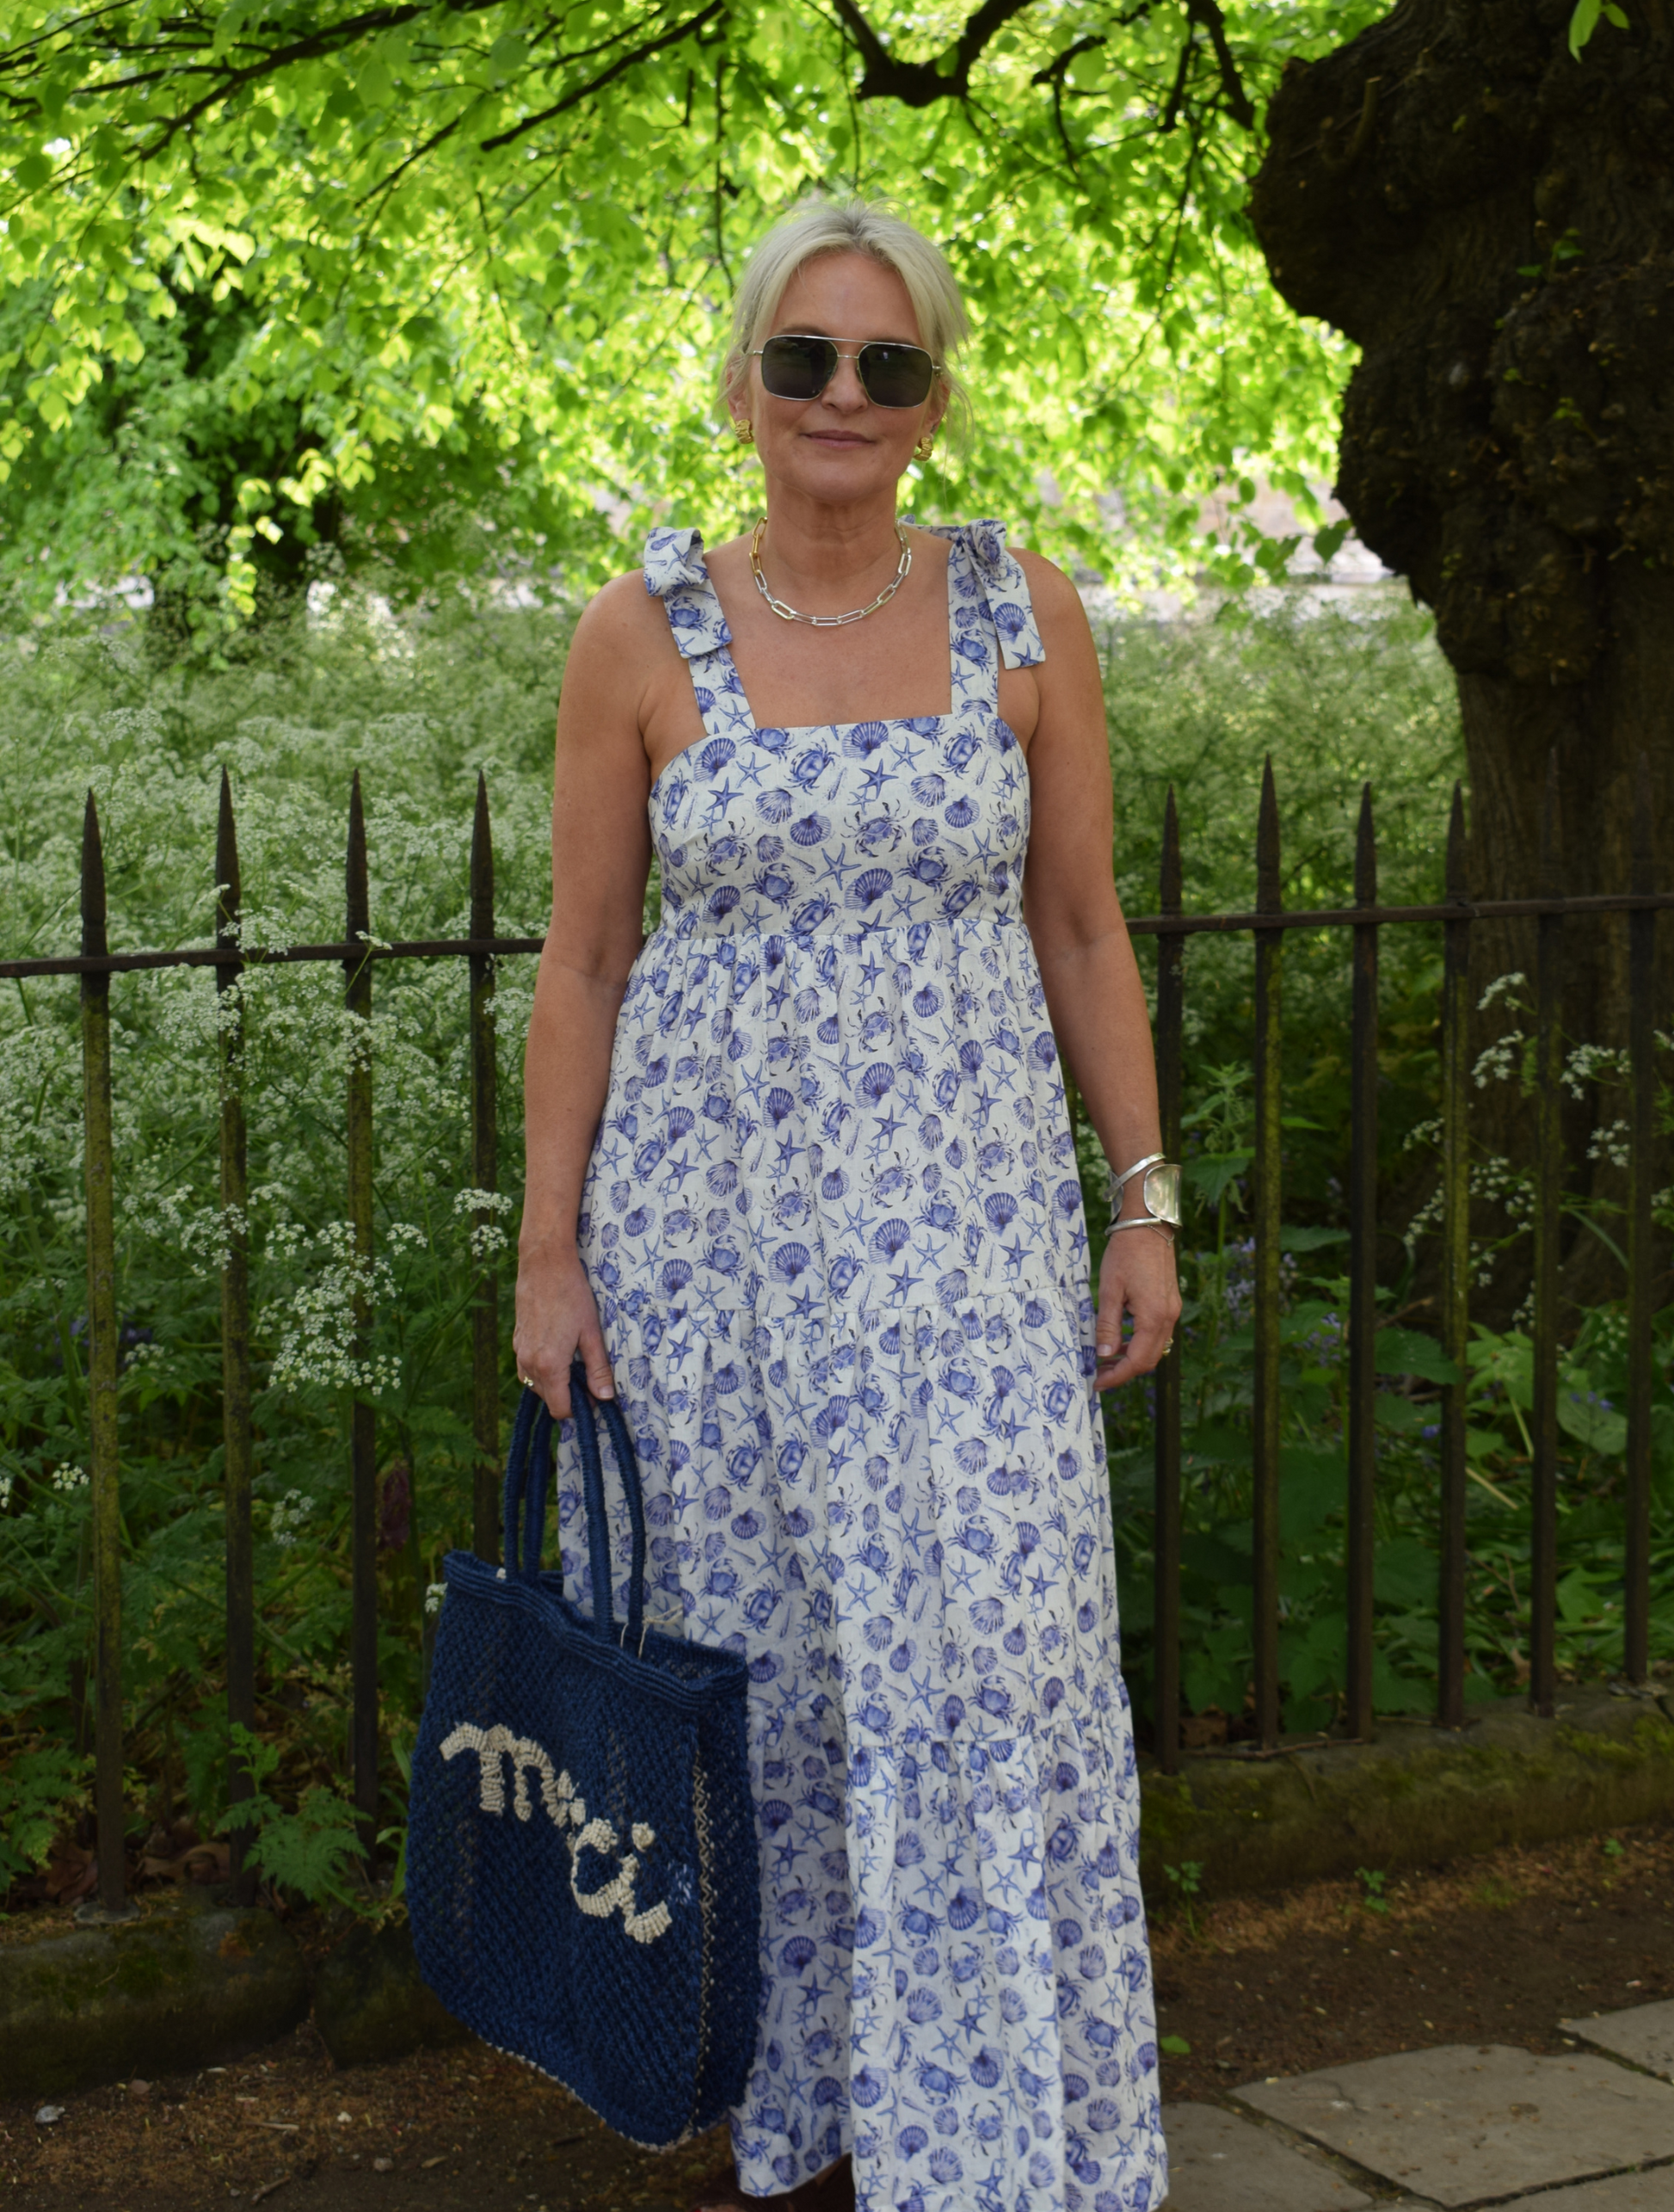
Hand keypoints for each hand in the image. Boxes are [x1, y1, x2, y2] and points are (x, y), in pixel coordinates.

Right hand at [512, 1239, 613, 1416]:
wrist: (544, 1264)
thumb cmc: (572, 1294)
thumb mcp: (591, 1332)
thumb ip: (598, 1368)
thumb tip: (606, 1397)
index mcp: (549, 1365)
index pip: (560, 1408)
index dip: (580, 1408)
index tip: (595, 1397)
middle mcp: (528, 1363)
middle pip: (548, 1399)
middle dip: (568, 1395)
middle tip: (589, 1377)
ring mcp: (519, 1352)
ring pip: (535, 1384)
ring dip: (554, 1383)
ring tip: (575, 1362)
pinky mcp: (516, 1341)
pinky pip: (527, 1368)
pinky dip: (542, 1369)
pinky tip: (559, 1350)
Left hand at [1093, 1225, 1179, 1391]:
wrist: (1148, 1226)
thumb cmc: (1125, 1254)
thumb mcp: (1109, 1290)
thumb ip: (1108, 1325)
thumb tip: (1104, 1355)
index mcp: (1153, 1317)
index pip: (1138, 1361)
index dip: (1117, 1377)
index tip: (1098, 1383)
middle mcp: (1168, 1317)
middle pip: (1150, 1359)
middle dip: (1125, 1371)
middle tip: (1100, 1374)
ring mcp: (1172, 1310)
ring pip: (1155, 1347)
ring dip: (1133, 1357)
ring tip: (1107, 1359)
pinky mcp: (1170, 1303)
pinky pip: (1158, 1333)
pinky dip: (1140, 1342)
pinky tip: (1122, 1340)